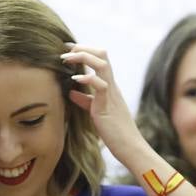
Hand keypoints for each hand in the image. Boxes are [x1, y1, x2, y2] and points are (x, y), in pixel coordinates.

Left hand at [60, 44, 144, 162]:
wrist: (130, 148)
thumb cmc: (115, 133)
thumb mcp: (97, 112)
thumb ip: (85, 101)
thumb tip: (72, 92)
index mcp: (110, 87)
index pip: (100, 60)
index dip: (84, 50)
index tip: (69, 48)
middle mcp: (112, 87)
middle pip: (102, 55)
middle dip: (83, 48)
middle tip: (65, 50)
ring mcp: (111, 94)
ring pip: (102, 65)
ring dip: (83, 57)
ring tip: (66, 59)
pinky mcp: (107, 106)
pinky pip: (100, 85)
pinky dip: (87, 79)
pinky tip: (75, 80)